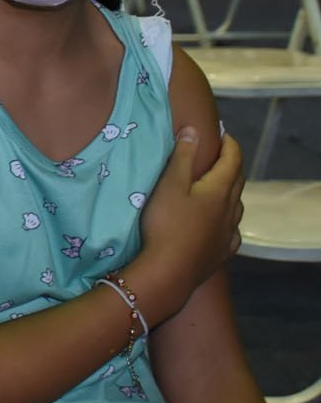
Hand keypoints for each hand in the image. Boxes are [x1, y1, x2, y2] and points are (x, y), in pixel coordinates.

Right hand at [136, 129, 244, 322]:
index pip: (232, 160)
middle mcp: (229, 210)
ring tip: (220, 186)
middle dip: (231, 164)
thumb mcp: (169, 185)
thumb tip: (193, 131)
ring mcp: (227, 233)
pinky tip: (222, 225)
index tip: (224, 134)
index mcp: (219, 190)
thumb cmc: (166, 224)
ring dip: (231, 191)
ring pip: (236, 206)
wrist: (169, 271)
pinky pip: (232, 231)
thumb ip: (182, 156)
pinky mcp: (221, 252)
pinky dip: (229, 220)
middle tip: (222, 154)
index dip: (230, 145)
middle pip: (237, 181)